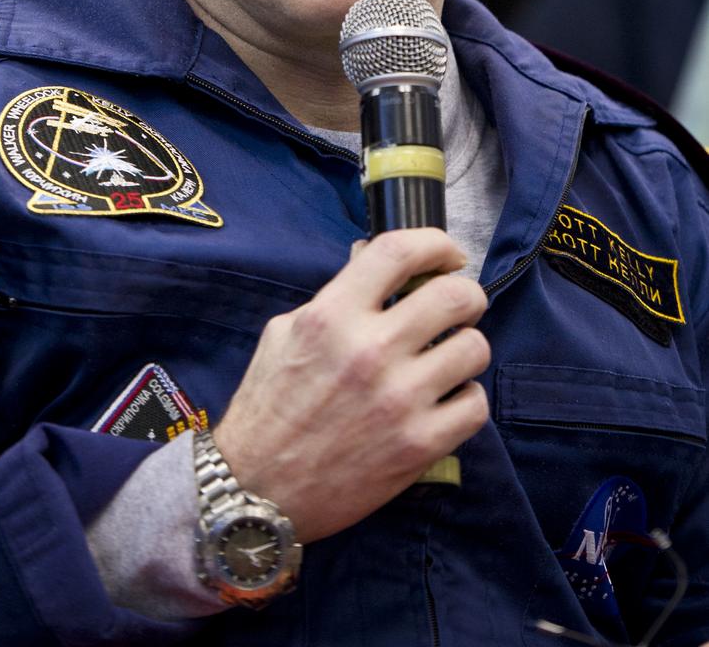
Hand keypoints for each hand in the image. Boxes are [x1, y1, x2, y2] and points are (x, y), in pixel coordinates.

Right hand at [215, 228, 489, 543]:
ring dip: (466, 348)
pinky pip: (475, 405)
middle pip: (455, 297)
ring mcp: (398, 400)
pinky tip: (445, 400)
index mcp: (332, 316)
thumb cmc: (268, 407)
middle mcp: (369, 350)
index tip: (446, 254)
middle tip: (459, 307)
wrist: (257, 488)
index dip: (435, 242)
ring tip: (448, 358)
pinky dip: (465, 399)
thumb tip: (374, 259)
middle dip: (466, 295)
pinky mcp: (418, 446)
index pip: (398, 252)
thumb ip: (335, 295)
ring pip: (474, 349)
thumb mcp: (286, 333)